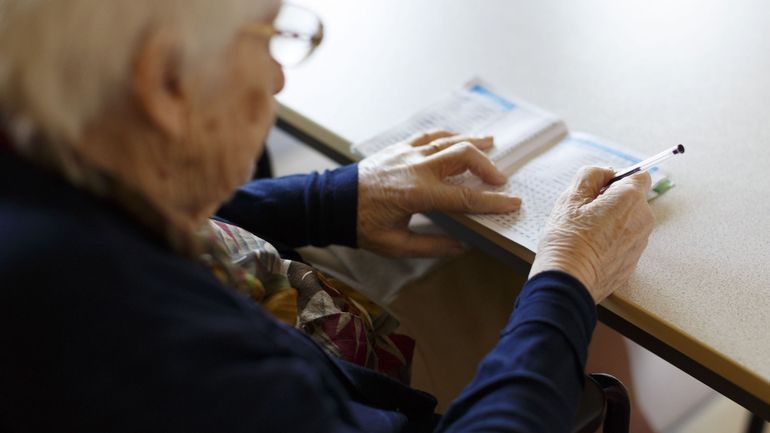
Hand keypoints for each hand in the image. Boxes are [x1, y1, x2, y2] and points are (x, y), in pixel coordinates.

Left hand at [357, 130, 520, 257]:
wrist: (332, 203)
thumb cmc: (362, 226)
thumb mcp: (395, 246)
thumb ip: (431, 246)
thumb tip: (461, 245)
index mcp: (417, 193)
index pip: (465, 197)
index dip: (492, 201)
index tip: (513, 203)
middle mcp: (416, 167)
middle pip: (462, 156)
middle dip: (487, 166)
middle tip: (501, 179)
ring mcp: (407, 152)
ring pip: (448, 140)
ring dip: (473, 143)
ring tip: (492, 144)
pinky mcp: (398, 147)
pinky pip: (430, 135)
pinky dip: (449, 135)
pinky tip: (459, 137)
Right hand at [529, 167, 654, 303]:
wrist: (568, 282)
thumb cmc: (567, 240)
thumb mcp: (570, 197)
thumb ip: (591, 175)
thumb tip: (604, 173)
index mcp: (630, 199)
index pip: (639, 175)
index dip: (619, 177)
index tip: (600, 186)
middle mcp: (642, 220)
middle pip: (633, 200)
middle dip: (613, 201)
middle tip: (585, 212)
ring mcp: (639, 244)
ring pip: (628, 223)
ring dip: (612, 222)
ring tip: (585, 233)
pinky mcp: (632, 263)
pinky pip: (624, 244)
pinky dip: (611, 242)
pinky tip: (590, 250)